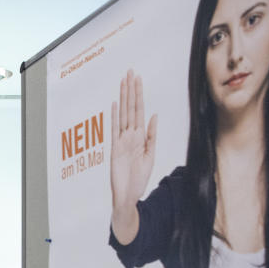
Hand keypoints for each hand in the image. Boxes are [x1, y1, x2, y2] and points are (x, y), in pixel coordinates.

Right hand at [110, 70, 157, 244]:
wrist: (128, 196)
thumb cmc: (138, 179)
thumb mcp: (150, 156)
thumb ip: (151, 136)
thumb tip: (154, 116)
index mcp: (139, 137)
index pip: (139, 111)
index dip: (139, 95)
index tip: (138, 80)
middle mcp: (130, 136)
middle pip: (131, 108)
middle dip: (131, 90)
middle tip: (131, 72)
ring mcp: (121, 141)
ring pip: (124, 114)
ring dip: (124, 98)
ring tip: (124, 81)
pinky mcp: (115, 149)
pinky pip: (114, 130)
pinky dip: (115, 117)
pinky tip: (116, 104)